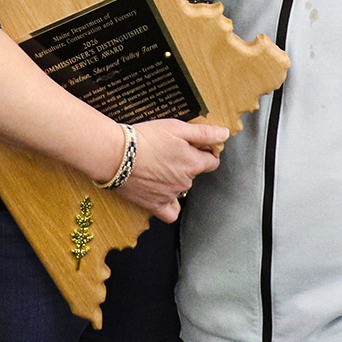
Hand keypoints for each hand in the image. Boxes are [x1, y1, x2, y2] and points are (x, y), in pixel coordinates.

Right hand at [113, 119, 227, 221]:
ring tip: (158, 165)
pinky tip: (164, 194)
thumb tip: (224, 135)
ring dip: (175, 179)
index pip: (211, 160)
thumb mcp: (177, 127)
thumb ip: (204, 133)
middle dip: (187, 163)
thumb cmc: (145, 138)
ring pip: (181, 189)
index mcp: (193, 163)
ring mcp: (170, 196)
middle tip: (169, 150)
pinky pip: (170, 213)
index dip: (205, 151)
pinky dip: (170, 205)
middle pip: (195, 174)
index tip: (194, 145)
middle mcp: (185, 182)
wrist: (116, 154)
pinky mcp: (154, 205)